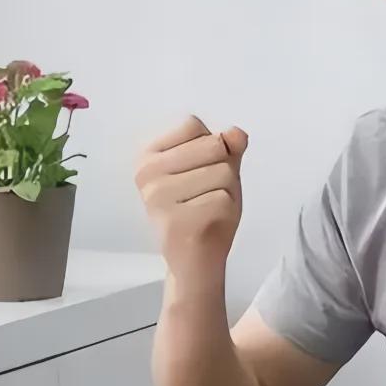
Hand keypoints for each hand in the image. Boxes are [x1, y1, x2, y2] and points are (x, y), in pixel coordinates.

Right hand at [135, 116, 248, 278]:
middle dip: (223, 169)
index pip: (193, 124)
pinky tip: (209, 223)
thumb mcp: (217, 170)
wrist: (195, 260)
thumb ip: (228, 147)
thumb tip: (237, 133)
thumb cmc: (203, 210)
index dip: (210, 145)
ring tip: (208, 208)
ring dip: (227, 191)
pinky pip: (224, 197)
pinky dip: (227, 210)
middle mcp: (147, 173)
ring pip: (223, 171)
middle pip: (213, 145)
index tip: (197, 171)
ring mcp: (159, 197)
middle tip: (206, 193)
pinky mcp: (177, 219)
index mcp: (148, 156)